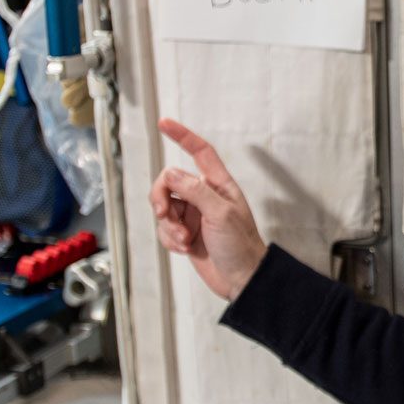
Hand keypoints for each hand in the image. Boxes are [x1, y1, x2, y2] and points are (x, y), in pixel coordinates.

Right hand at [151, 118, 266, 301]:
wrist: (242, 280)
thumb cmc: (241, 246)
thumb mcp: (220, 214)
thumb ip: (195, 191)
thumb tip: (171, 174)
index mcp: (218, 185)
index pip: (200, 152)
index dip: (182, 136)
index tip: (164, 123)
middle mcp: (204, 196)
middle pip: (169, 182)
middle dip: (161, 199)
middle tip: (164, 214)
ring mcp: (193, 215)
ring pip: (163, 208)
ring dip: (168, 226)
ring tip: (185, 240)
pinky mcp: (186, 234)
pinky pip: (164, 229)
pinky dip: (170, 240)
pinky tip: (185, 249)